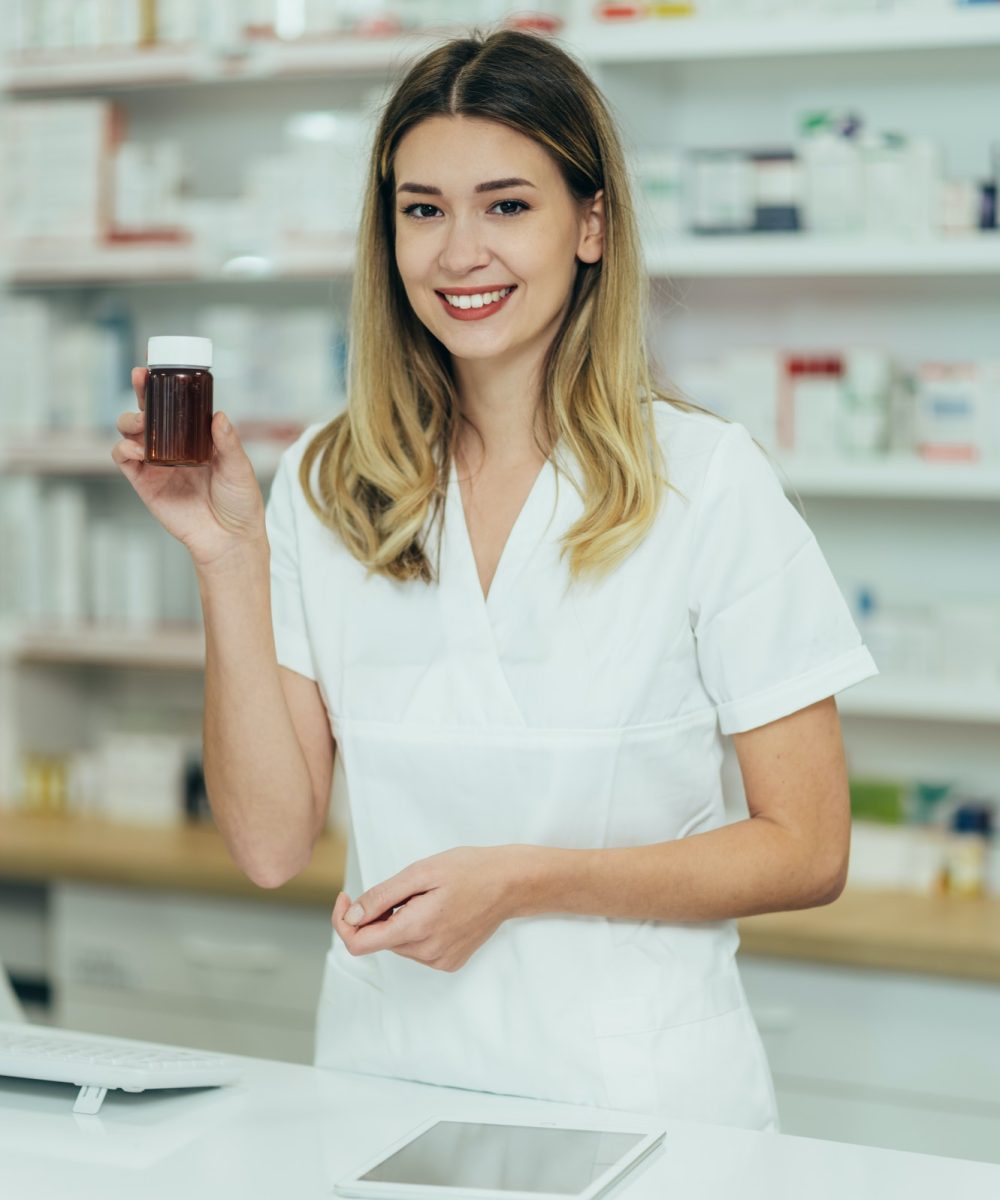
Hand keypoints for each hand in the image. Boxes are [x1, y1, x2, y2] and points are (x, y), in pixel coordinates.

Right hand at [112, 366, 265, 569]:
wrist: (230, 539)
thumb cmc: (240, 503)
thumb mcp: (239, 468)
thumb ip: (227, 442)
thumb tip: (219, 415)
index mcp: (196, 438)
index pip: (176, 406)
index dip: (163, 386)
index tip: (154, 368)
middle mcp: (174, 447)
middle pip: (149, 413)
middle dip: (142, 394)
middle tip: (143, 381)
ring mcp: (157, 465)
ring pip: (131, 432)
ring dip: (130, 421)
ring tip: (141, 424)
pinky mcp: (145, 484)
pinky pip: (124, 460)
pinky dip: (123, 449)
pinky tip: (136, 448)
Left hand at [331, 846, 521, 972]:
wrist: (511, 883)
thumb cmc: (469, 869)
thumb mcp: (420, 872)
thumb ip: (381, 897)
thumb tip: (352, 918)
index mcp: (416, 929)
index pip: (358, 944)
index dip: (344, 921)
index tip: (348, 898)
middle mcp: (427, 953)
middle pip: (379, 940)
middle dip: (379, 915)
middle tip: (405, 888)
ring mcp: (440, 961)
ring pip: (398, 944)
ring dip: (399, 921)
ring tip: (427, 897)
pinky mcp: (450, 962)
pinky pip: (417, 949)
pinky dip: (416, 930)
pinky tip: (439, 911)